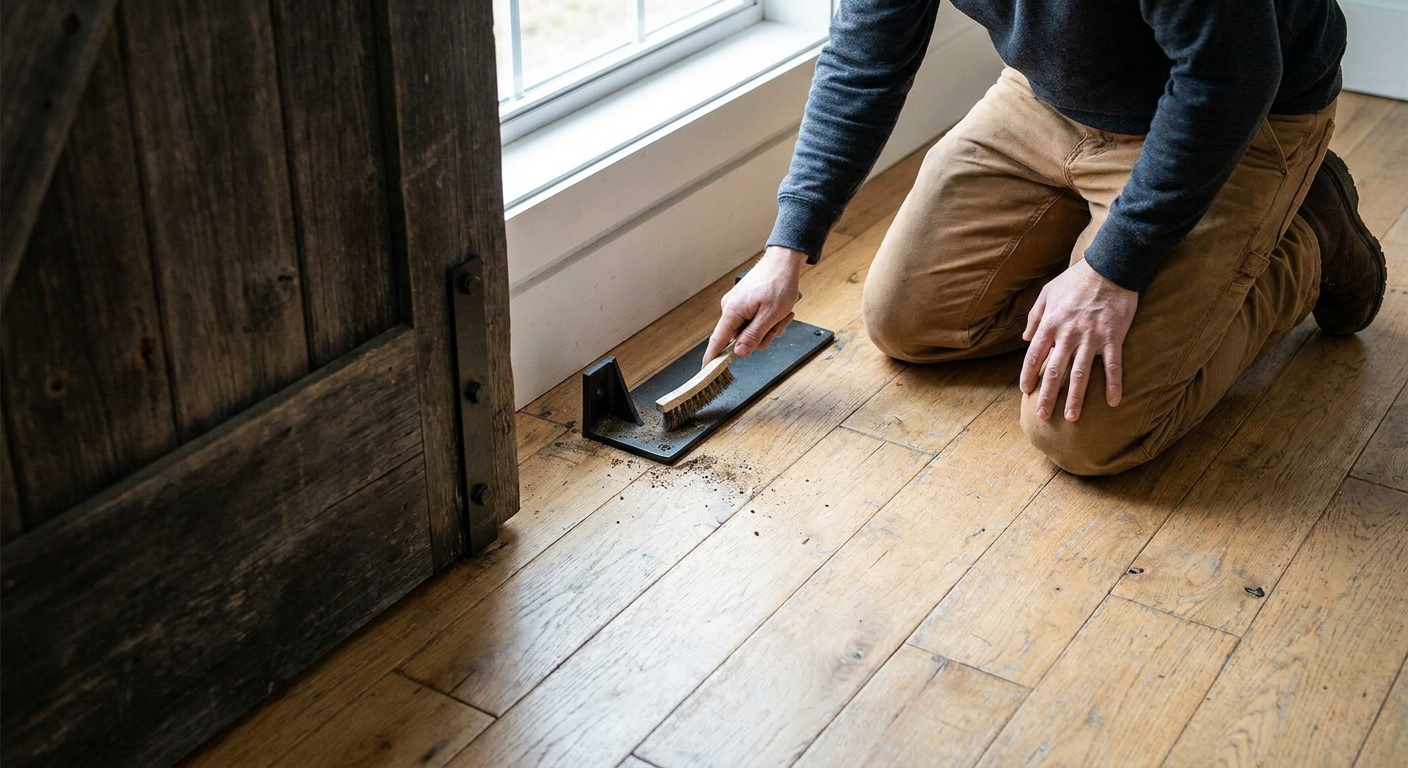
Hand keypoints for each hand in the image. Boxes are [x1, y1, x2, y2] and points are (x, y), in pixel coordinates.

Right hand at [704, 246, 806, 363]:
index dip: (712, 358)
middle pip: (741, 339)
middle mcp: (730, 308)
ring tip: (782, 314)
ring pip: (751, 331)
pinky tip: (779, 311)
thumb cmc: (779, 283)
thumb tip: (738, 353)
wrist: (784, 261)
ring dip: (769, 327)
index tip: (706, 371)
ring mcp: (738, 306)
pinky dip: (768, 320)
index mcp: (732, 311)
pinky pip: (754, 321)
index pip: (717, 341)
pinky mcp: (745, 303)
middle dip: (763, 336)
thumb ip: (753, 336)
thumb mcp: (770, 316)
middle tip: (777, 324)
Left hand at [1020, 259, 1138, 421]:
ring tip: (1072, 417)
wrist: (1110, 267)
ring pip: (1081, 374)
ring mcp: (1092, 338)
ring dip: (1076, 398)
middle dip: (1048, 395)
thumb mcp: (1048, 292)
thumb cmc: (1077, 279)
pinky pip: (1113, 366)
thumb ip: (1035, 316)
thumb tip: (1025, 338)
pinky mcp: (1113, 338)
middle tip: (1043, 415)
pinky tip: (1112, 402)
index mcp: (1051, 323)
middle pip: (1055, 371)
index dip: (1028, 375)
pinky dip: (1113, 385)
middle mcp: (1068, 334)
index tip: (1025, 391)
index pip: (1034, 355)